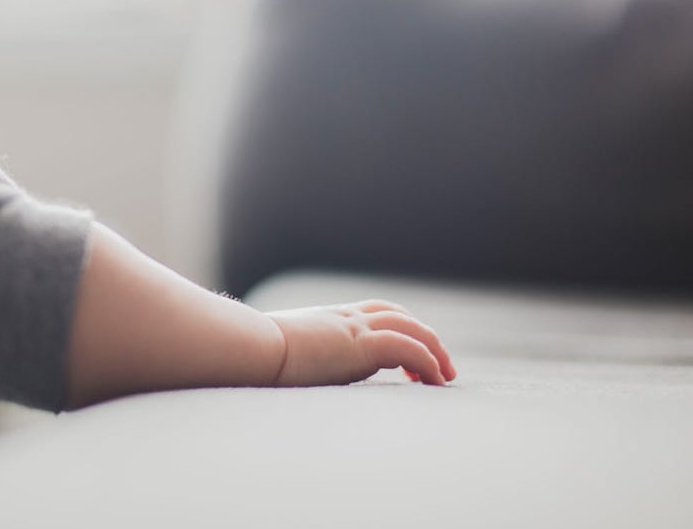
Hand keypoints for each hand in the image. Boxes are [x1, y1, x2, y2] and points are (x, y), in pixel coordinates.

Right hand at [267, 300, 455, 386]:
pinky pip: (407, 347)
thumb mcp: (275, 353)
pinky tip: (434, 380)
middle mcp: (344, 319)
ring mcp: (353, 329)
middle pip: (398, 315)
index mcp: (327, 320)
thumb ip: (289, 358)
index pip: (372, 313)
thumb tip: (273, 374)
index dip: (396, 327)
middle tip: (440, 366)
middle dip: (424, 337)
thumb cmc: (252, 355)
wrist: (247, 349)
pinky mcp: (359, 346)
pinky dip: (427, 361)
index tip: (408, 357)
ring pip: (411, 328)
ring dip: (434, 350)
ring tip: (445, 376)